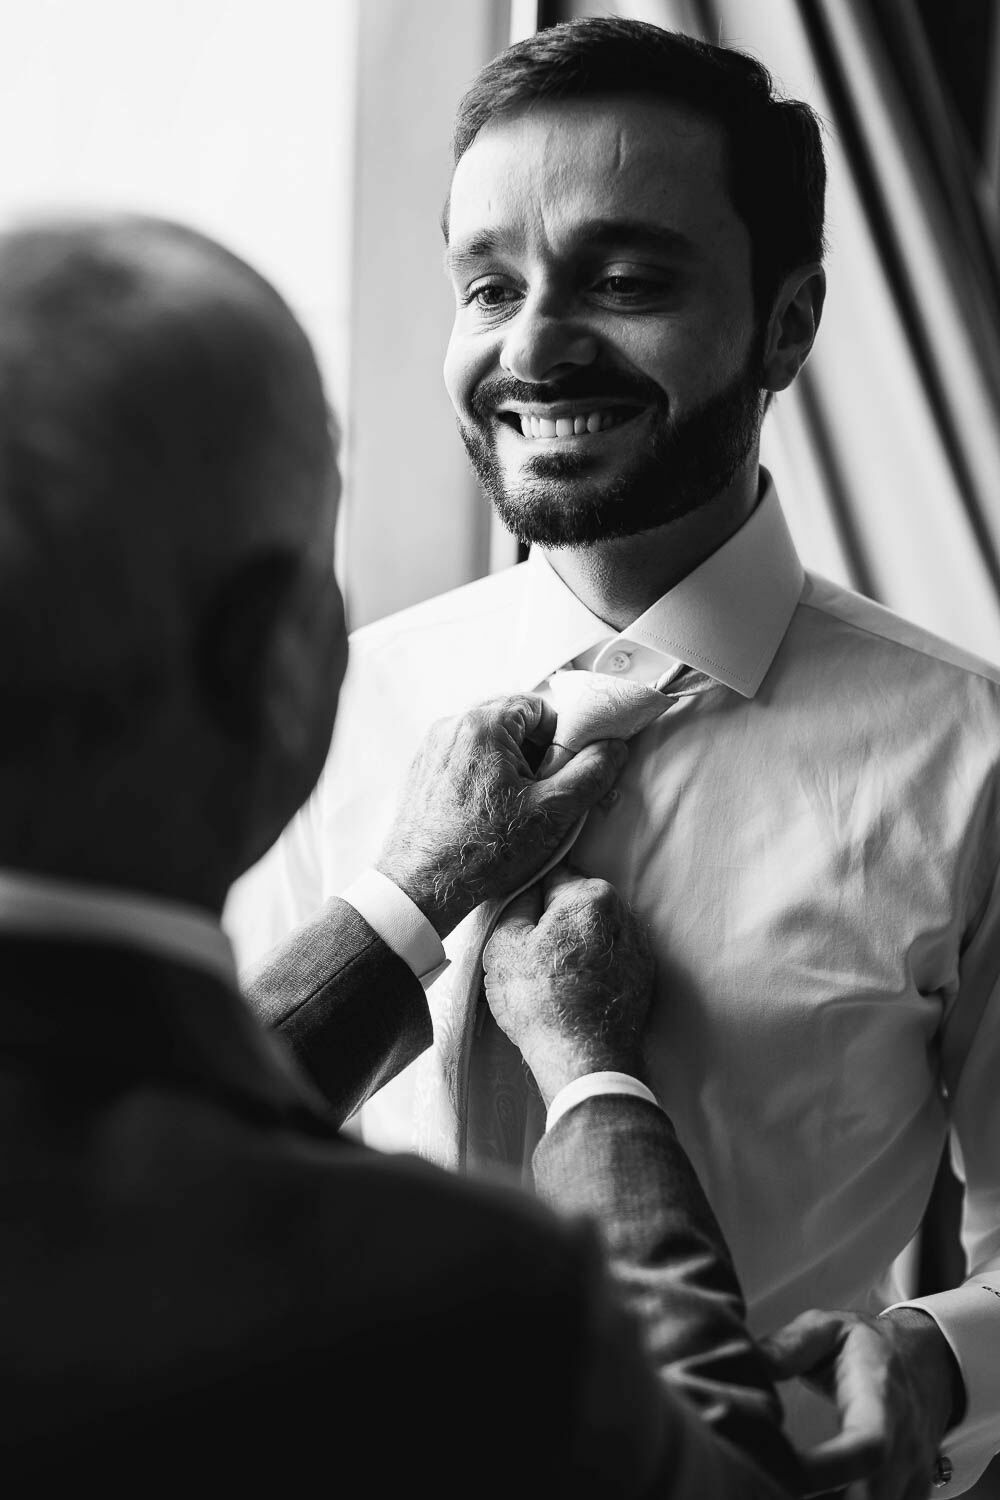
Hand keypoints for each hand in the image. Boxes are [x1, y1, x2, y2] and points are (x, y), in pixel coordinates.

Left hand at [375, 695, 627, 936]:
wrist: (423, 887)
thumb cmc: (484, 851)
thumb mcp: (553, 811)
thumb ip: (592, 772)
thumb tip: (613, 747)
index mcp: (482, 724)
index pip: (539, 707)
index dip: (560, 739)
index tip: (563, 772)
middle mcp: (451, 727)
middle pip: (512, 723)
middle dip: (535, 754)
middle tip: (543, 794)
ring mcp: (432, 749)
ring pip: (489, 743)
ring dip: (510, 768)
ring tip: (516, 810)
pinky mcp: (422, 772)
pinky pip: (465, 761)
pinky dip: (484, 779)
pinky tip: (489, 816)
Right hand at [482, 863, 654, 1103]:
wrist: (584, 1060)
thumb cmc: (540, 1000)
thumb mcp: (504, 943)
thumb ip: (518, 903)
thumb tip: (529, 891)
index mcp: (591, 896)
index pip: (552, 878)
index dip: (529, 900)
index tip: (520, 922)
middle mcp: (625, 914)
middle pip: (577, 906)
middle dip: (556, 923)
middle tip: (532, 956)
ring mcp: (639, 948)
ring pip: (595, 934)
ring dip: (576, 947)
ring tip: (554, 979)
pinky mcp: (644, 978)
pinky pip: (611, 960)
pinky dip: (594, 969)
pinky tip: (574, 992)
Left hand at [759, 1307, 963, 1498]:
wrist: (927, 1358)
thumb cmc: (870, 1345)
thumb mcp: (826, 1329)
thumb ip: (786, 1347)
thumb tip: (743, 1363)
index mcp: (882, 1399)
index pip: (868, 1446)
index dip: (828, 1468)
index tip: (784, 1472)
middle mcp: (906, 1445)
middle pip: (873, 1497)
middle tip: (771, 1488)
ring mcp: (914, 1475)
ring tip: (780, 1490)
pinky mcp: (913, 1494)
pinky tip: (813, 1498)